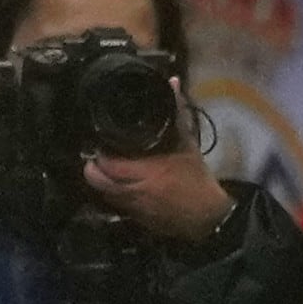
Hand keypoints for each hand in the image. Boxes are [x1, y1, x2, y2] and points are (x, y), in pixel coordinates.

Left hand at [80, 109, 230, 245]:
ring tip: (107, 169)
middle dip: (93, 167)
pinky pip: (115, 205)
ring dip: (102, 181)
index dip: (98, 151)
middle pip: (95, 179)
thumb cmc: (197, 179)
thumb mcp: (187, 144)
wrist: (209, 217)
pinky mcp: (136, 220)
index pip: (106, 162)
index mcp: (144, 172)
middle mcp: (132, 191)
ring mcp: (132, 208)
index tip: (100, 140)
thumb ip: (176, 113)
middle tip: (98, 155)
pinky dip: (114, 194)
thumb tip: (171, 83)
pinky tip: (122, 186)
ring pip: (102, 192)